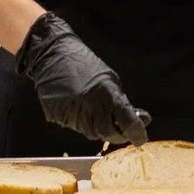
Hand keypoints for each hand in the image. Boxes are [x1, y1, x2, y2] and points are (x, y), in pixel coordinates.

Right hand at [15, 12, 148, 143]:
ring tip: (97, 112)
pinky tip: (79, 108)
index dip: (137, 134)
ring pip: (92, 133)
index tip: (141, 138)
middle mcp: (91, 107)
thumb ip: (123, 102)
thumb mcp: (110, 79)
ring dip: (99, 128)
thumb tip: (141, 119)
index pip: (128, 123)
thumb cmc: (84, 64)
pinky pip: (75, 127)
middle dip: (119, 135)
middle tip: (122, 131)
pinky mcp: (59, 117)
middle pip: (109, 134)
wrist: (52, 55)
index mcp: (107, 94)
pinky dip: (82, 122)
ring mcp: (73, 114)